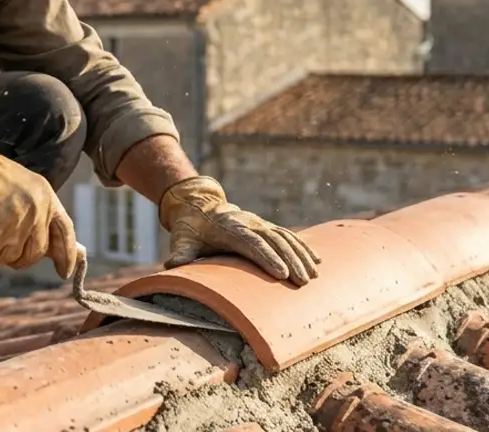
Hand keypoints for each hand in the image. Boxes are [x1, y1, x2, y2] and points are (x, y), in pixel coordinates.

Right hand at [0, 120, 76, 277]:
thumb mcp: (22, 185)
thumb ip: (36, 210)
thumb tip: (45, 246)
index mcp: (46, 197)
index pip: (64, 232)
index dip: (67, 255)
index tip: (65, 272)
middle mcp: (37, 212)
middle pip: (35, 252)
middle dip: (18, 257)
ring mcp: (16, 225)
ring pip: (9, 257)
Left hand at [158, 176, 320, 285]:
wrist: (197, 205)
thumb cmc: (189, 228)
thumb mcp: (181, 239)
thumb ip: (180, 253)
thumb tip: (171, 266)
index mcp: (230, 227)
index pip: (252, 243)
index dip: (267, 257)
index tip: (281, 274)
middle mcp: (249, 223)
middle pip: (274, 241)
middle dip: (291, 260)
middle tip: (303, 282)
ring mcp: (259, 223)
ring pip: (285, 237)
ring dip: (301, 255)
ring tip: (313, 276)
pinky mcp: (265, 226)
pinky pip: (287, 235)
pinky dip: (303, 247)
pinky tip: (316, 260)